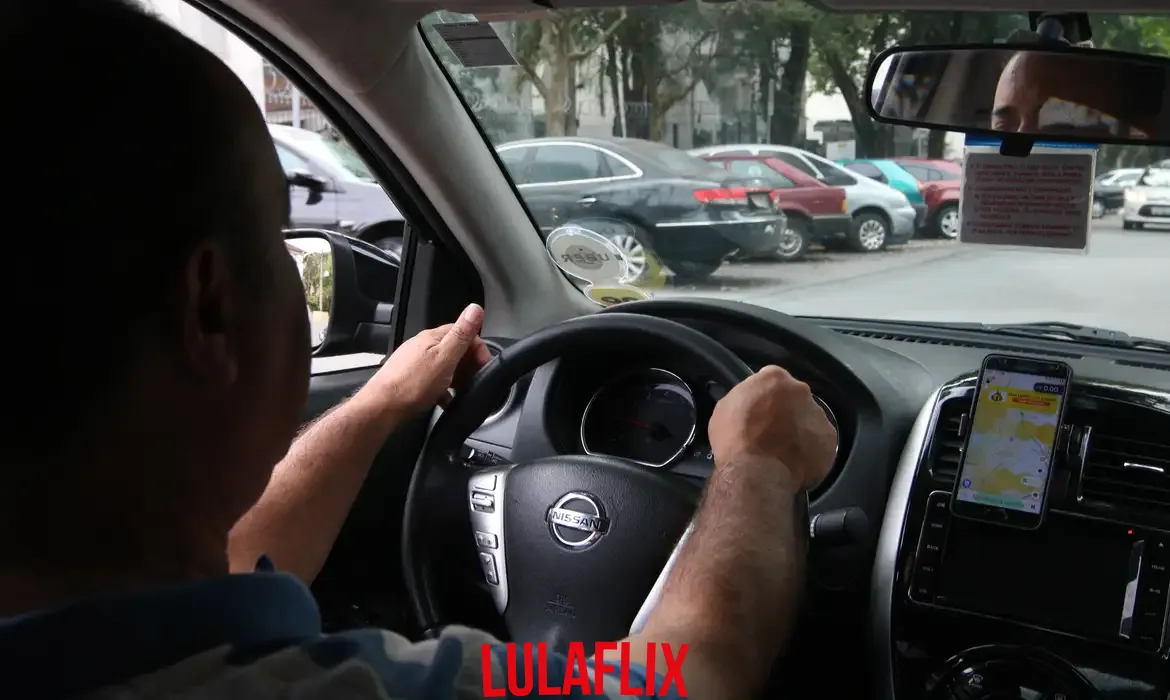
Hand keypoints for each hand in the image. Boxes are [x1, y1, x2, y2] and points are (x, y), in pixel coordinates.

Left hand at [359, 303, 492, 415]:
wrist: (382, 408)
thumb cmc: (412, 384)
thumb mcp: (445, 358)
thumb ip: (461, 334)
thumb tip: (475, 308)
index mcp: (432, 337)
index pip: (462, 331)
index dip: (477, 347)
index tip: (483, 364)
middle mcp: (422, 346)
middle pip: (453, 349)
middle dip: (468, 364)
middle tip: (473, 380)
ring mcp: (414, 362)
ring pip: (443, 366)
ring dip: (456, 377)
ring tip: (459, 391)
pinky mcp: (410, 379)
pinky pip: (432, 381)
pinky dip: (443, 389)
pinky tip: (444, 400)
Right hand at [707, 365, 836, 491]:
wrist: (755, 473)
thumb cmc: (734, 439)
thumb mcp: (726, 407)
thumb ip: (747, 397)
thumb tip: (755, 402)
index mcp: (775, 378)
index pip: (772, 379)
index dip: (765, 396)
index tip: (760, 410)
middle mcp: (801, 391)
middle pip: (795, 397)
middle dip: (786, 410)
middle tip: (772, 430)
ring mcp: (819, 416)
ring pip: (810, 419)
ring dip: (800, 429)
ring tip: (784, 450)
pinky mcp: (829, 441)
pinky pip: (820, 442)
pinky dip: (810, 449)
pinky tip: (796, 461)